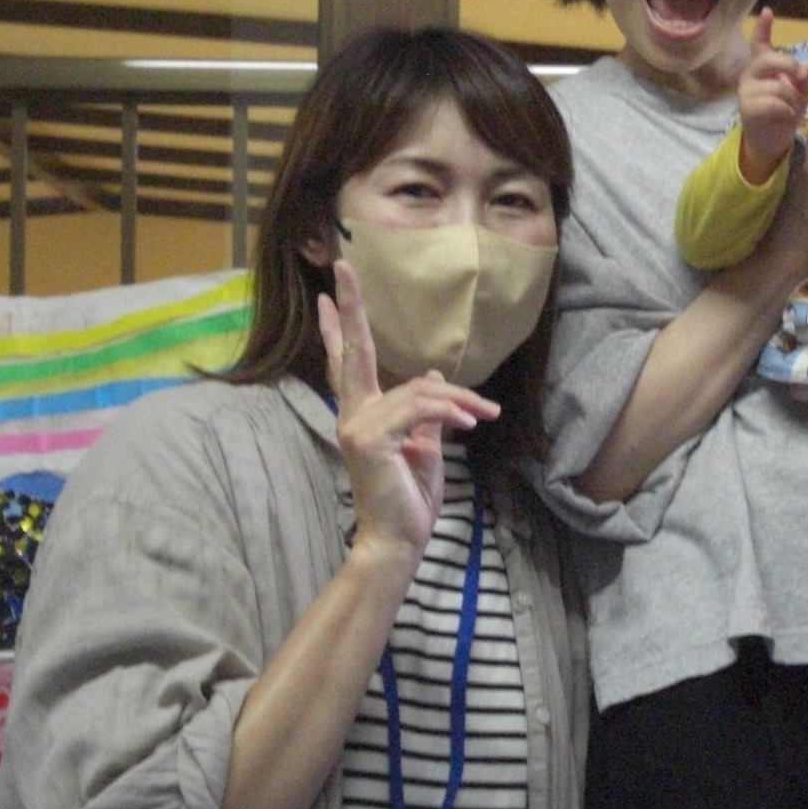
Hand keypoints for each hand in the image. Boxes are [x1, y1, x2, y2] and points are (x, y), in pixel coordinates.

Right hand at [319, 260, 498, 568]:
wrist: (397, 540)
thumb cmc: (408, 497)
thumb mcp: (425, 446)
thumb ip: (426, 412)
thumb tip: (436, 378)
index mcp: (362, 414)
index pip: (346, 362)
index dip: (337, 328)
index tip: (323, 296)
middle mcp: (353, 414)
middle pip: (353, 351)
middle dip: (350, 308)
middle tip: (341, 268)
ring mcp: (358, 427)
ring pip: (418, 390)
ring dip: (460, 400)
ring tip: (485, 414)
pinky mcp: (372, 440)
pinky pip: (422, 410)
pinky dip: (452, 412)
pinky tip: (472, 423)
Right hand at [737, 9, 807, 182]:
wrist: (771, 143)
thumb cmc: (784, 114)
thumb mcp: (799, 93)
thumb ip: (803, 78)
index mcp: (763, 67)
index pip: (760, 43)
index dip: (763, 27)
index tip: (768, 11)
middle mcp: (750, 75)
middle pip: (768, 59)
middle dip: (788, 65)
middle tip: (801, 76)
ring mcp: (746, 91)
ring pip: (776, 85)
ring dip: (791, 97)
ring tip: (792, 108)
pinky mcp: (747, 107)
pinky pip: (772, 102)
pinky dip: (784, 109)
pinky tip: (786, 115)